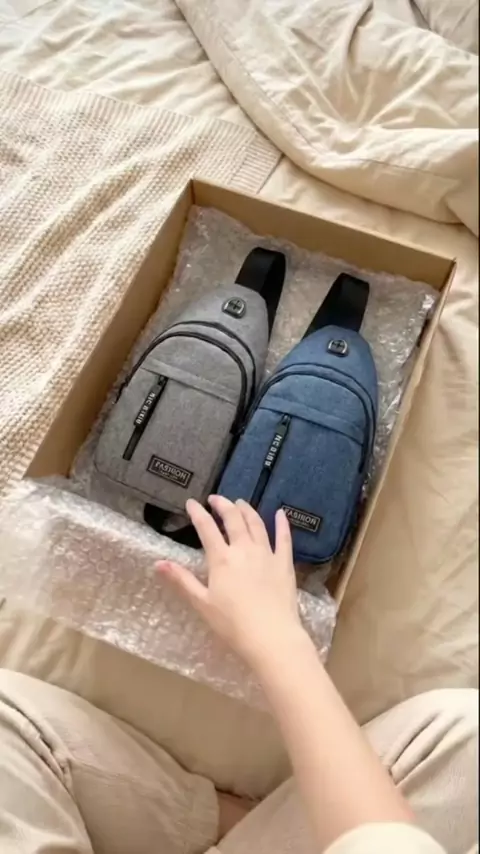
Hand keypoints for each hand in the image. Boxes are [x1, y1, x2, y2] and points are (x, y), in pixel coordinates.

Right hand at [156, 496, 303, 668]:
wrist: (271, 636)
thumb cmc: (232, 624)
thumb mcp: (201, 603)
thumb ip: (181, 580)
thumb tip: (158, 563)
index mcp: (221, 559)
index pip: (206, 528)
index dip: (197, 512)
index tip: (191, 502)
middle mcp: (244, 549)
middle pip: (233, 519)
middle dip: (223, 505)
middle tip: (216, 499)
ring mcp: (266, 554)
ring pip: (256, 524)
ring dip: (247, 510)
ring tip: (240, 502)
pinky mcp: (284, 563)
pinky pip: (284, 538)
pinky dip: (282, 523)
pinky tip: (281, 514)